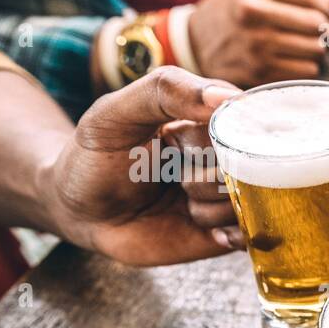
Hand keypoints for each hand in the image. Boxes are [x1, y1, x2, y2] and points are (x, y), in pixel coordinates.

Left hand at [39, 66, 245, 264]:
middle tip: (175, 179)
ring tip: (181, 206)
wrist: (79, 212)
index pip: (243, 123)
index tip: (182, 146)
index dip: (218, 139)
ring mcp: (226, 197)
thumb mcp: (116, 112)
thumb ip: (166, 91)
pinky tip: (202, 229)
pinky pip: (249, 235)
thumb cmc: (97, 156)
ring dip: (209, 209)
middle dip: (207, 177)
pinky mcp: (224, 234)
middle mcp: (225, 159)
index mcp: (208, 121)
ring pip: (246, 202)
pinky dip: (229, 234)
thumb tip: (227, 97)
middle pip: (248, 167)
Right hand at [188, 0, 328, 86]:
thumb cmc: (232, 12)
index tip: (324, 16)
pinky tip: (295, 63)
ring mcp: (255, 45)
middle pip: (318, 25)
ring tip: (307, 49)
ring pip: (316, 51)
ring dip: (318, 52)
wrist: (193, 45)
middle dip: (326, 32)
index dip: (326, 10)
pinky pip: (306, 72)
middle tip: (322, 36)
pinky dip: (307, 69)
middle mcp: (252, 12)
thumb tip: (328, 5)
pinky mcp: (258, 72)